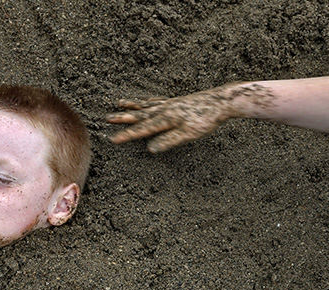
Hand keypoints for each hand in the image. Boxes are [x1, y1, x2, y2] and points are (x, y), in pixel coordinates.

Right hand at [106, 83, 272, 151]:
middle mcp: (164, 109)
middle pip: (139, 115)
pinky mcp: (176, 102)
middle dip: (123, 118)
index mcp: (165, 119)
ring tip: (118, 104)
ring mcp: (169, 104)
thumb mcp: (188, 134)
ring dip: (131, 107)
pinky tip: (144, 102)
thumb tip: (151, 148)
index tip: (113, 139)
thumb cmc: (206, 119)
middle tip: (107, 118)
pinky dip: (146, 101)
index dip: (127, 135)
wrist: (221, 101)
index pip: (142, 129)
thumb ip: (168, 141)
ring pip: (145, 106)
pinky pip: (156, 101)